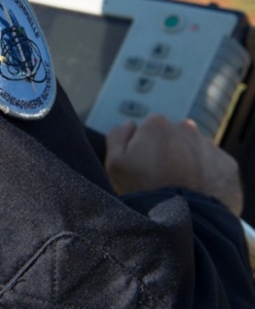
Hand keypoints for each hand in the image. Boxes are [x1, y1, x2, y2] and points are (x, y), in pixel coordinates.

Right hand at [106, 115, 242, 215]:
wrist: (186, 220)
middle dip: (167, 152)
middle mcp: (186, 128)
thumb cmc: (145, 191)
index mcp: (157, 124)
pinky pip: (214, 167)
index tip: (142, 167)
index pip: (147, 130)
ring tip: (179, 188)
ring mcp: (210, 147)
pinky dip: (206, 176)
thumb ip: (117, 136)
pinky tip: (196, 193)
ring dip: (187, 163)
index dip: (142, 149)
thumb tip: (129, 125)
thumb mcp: (115, 163)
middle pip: (173, 137)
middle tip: (160, 178)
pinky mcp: (228, 165)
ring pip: (194, 151)